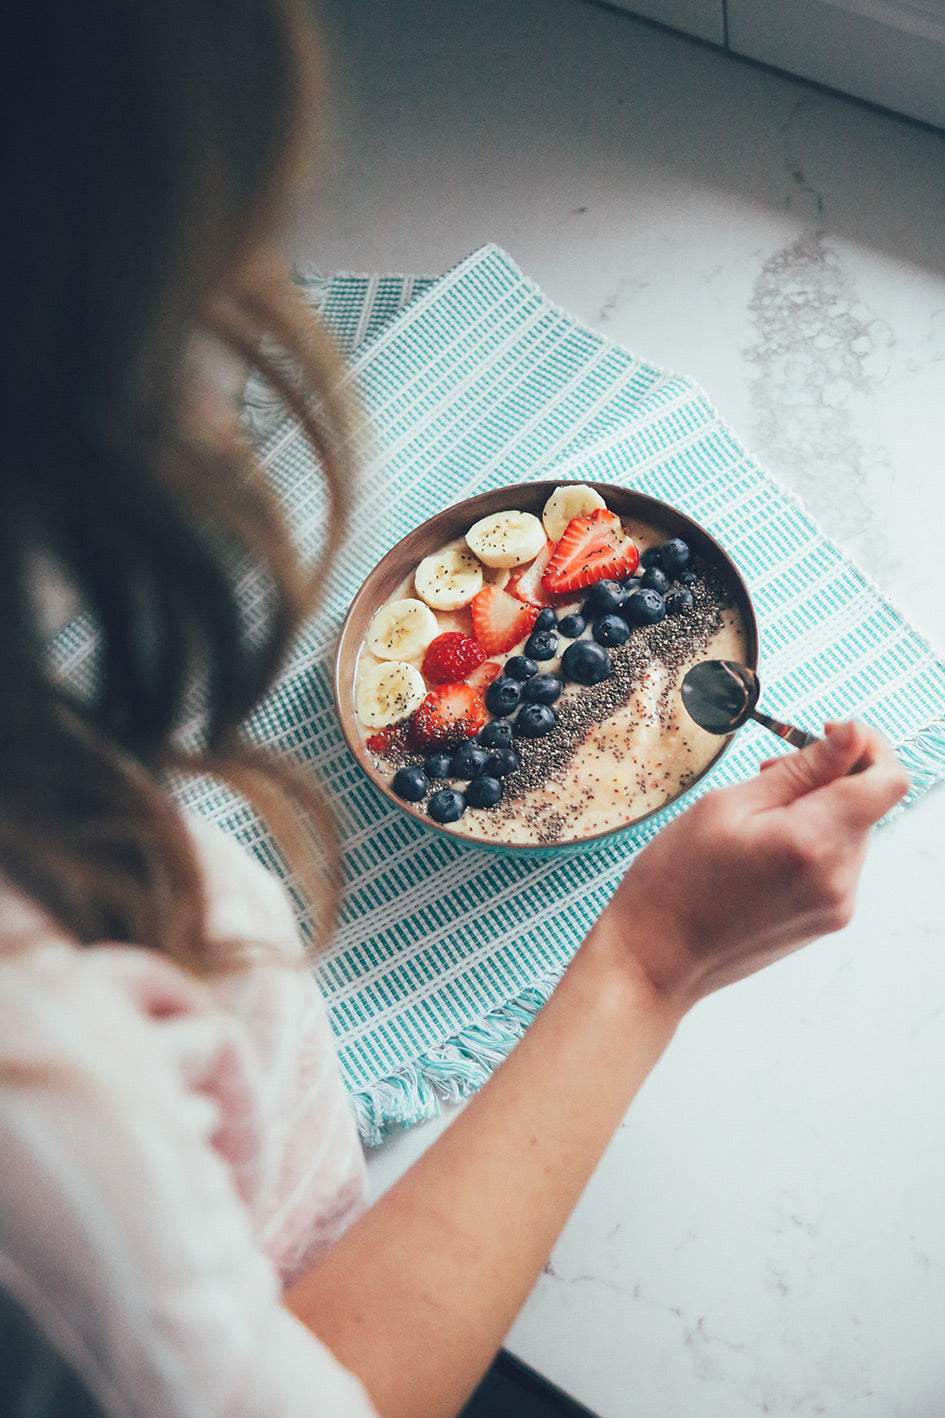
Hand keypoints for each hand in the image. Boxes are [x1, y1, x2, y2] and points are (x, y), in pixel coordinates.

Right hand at [597, 720, 909, 1006]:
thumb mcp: (727, 804)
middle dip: (829, 776)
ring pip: (852, 830)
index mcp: (813, 843)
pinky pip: (837, 861)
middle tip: (767, 776)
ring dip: (818, 809)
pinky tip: (764, 847)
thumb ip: (801, 768)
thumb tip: (852, 734)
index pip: (887, 780)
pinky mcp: (827, 919)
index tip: (827, 735)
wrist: (657, 958)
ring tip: (757, 816)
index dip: (868, 745)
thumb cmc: (676, 881)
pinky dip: (812, 841)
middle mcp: (838, 880)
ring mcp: (837, 905)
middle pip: (867, 803)